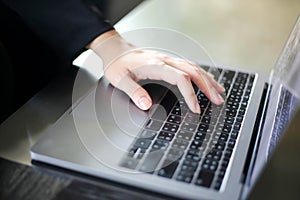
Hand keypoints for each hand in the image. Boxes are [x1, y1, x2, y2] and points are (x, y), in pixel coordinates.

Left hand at [88, 30, 224, 112]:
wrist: (115, 50)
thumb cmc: (117, 64)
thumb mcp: (120, 79)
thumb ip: (133, 92)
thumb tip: (147, 105)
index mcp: (156, 66)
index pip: (181, 78)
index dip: (191, 94)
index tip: (196, 108)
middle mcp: (165, 61)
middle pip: (193, 72)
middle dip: (208, 87)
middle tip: (218, 100)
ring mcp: (168, 60)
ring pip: (194, 67)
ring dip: (208, 80)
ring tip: (219, 92)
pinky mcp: (167, 61)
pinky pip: (189, 66)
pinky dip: (201, 74)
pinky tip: (206, 79)